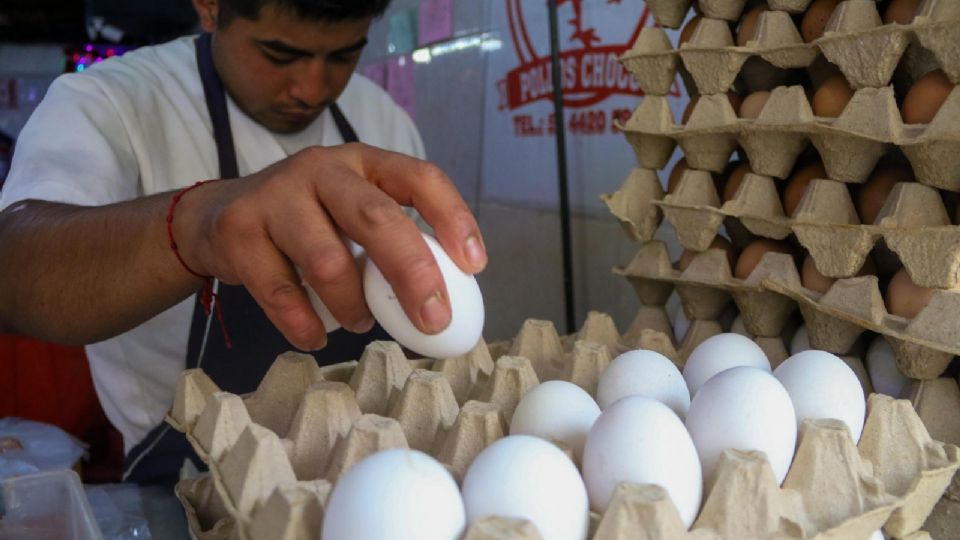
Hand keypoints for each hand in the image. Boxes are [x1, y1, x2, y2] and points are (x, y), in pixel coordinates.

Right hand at [173, 143, 486, 350]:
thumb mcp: (351, 216)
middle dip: (413, 273)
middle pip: (377, 218)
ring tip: (359, 324)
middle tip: (433, 319)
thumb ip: (391, 244)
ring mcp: (276, 195)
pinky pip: (280, 291)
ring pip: (328, 261)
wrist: (215, 218)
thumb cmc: (306, 223)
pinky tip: (314, 337)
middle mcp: (322, 169)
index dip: (453, 218)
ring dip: (352, 307)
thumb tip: (443, 301)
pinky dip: (304, 324)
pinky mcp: (239, 230)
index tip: (474, 264)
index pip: (420, 177)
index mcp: (364, 163)